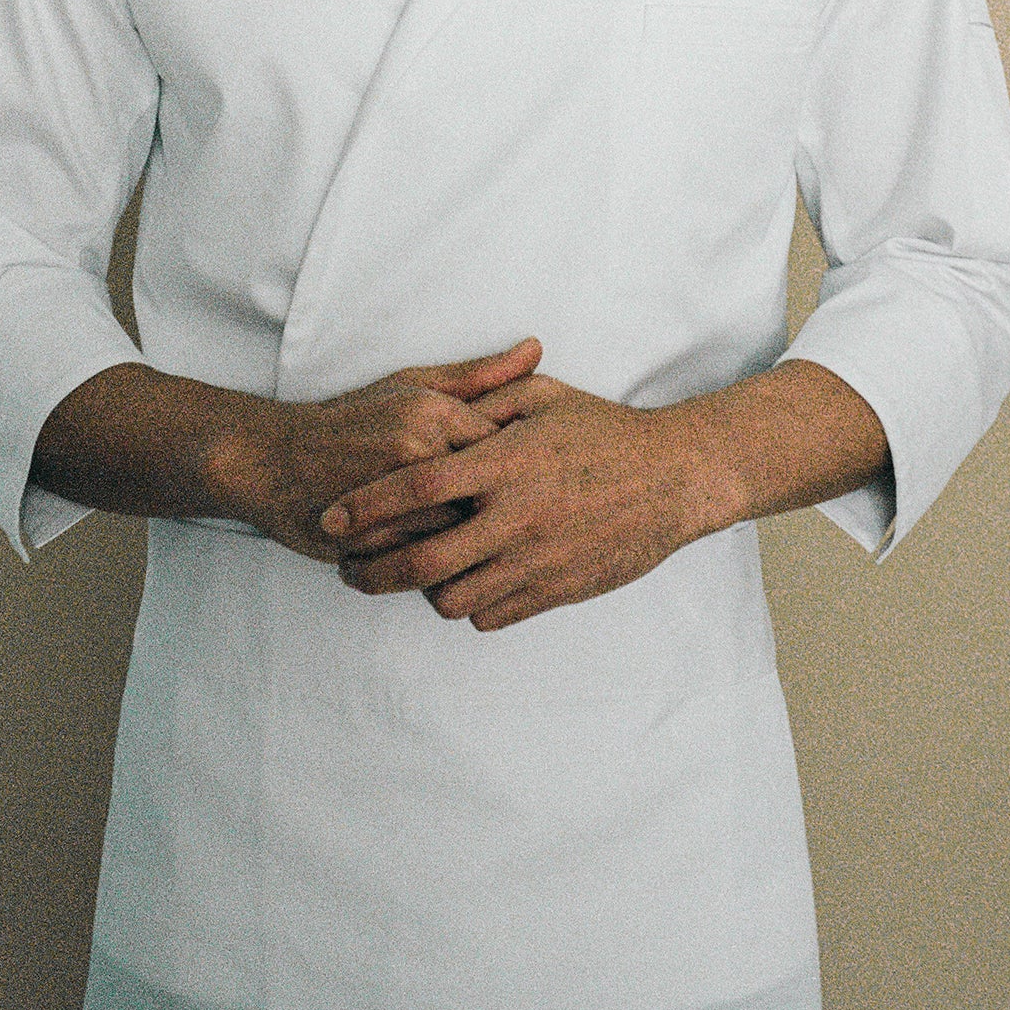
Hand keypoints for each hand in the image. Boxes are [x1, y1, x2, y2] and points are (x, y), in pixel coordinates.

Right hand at [224, 338, 544, 564]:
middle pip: (489, 495)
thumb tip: (537, 348)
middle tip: (511, 521)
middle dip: (499, 513)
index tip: (523, 481)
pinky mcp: (369, 534)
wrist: (273, 460)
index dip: (517, 470)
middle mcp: (416, 447)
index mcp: (434, 410)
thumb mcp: (413, 386)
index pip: (507, 446)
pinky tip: (440, 563)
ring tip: (482, 548)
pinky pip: (424, 562)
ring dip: (471, 546)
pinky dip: (435, 566)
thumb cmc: (351, 420)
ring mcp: (392, 493)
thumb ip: (479, 376)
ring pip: (460, 534)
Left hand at [319, 374, 713, 631]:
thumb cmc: (608, 432)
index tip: (332, 516)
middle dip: (372, 569)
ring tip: (410, 575)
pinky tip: (464, 584)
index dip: (366, 505)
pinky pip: (492, 615)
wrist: (676, 479)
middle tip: (348, 567)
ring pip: (453, 598)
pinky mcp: (558, 590)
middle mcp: (516, 516)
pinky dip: (468, 605)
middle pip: (423, 559)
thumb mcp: (547, 396)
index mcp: (507, 462)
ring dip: (422, 590)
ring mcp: (538, 559)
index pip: (417, 487)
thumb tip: (442, 400)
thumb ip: (488, 394)